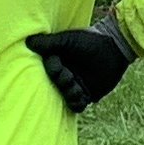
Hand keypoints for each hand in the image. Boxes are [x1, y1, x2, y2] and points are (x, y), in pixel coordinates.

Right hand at [23, 14, 137, 113]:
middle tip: (69, 75)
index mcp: (57, 60)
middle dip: (60, 81)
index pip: (48, 69)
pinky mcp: (86, 94)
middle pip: (53, 85)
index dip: (52, 68)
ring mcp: (75, 85)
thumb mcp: (68, 39)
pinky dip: (76, 102)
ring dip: (68, 92)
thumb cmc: (91, 40)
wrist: (115, 47)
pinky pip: (76, 105)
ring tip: (76, 85)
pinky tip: (81, 94)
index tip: (58, 62)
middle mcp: (64, 73)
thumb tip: (28, 42)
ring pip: (63, 96)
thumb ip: (49, 42)